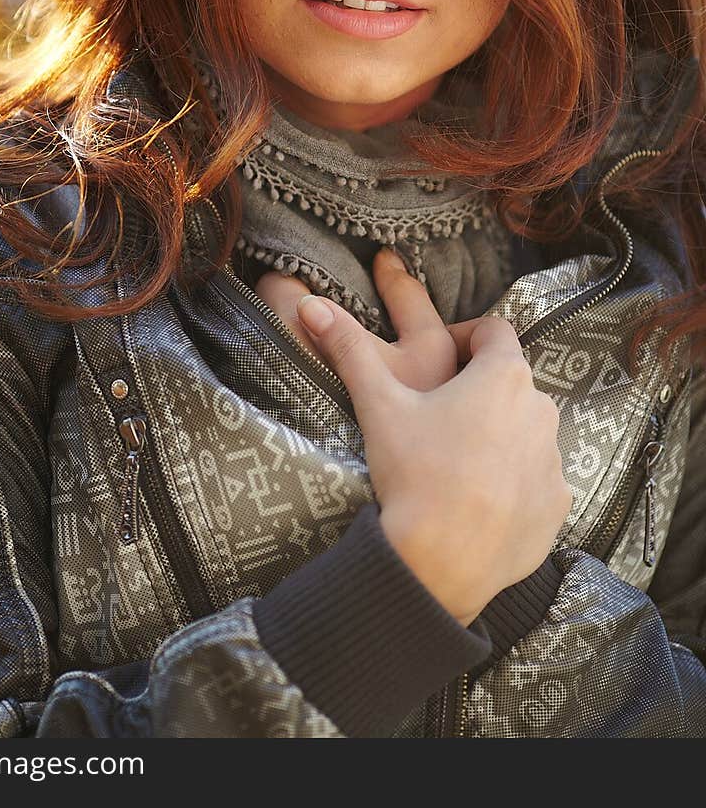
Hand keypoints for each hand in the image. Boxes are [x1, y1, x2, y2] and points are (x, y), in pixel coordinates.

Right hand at [257, 258, 571, 627]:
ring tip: (453, 458)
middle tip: (436, 412)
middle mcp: (541, 410)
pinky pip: (537, 479)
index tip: (440, 357)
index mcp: (503, 375)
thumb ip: (348, 348)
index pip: (493, 330)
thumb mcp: (378, 404)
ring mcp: (553, 460)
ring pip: (525, 430)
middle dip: (479, 388)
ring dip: (498, 433)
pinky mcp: (557, 505)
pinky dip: (513, 480)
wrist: (440, 562)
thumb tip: (310, 305)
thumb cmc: (413, 473)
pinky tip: (476, 499)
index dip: (464, 336)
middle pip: (511, 382)